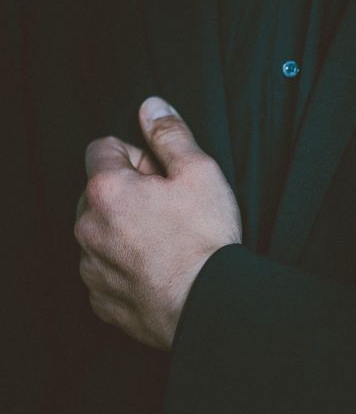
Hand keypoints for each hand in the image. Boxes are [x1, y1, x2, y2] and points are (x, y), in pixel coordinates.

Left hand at [74, 97, 241, 349]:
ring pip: (100, 232)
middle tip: (168, 209)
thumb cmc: (205, 240)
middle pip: (98, 191)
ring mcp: (91, 267)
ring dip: (124, 230)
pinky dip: (124, 266)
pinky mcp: (100, 299)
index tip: (161, 176)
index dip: (137, 156)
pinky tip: (157, 269)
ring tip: (165, 243)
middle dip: (128, 193)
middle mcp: (87, 227)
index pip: (102, 149)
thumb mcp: (199, 172)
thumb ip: (169, 134)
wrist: (209, 306)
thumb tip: (151, 106)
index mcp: (106, 189)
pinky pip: (105, 270)